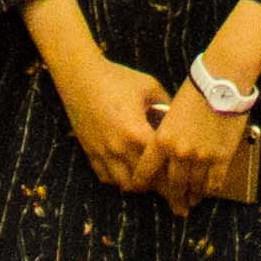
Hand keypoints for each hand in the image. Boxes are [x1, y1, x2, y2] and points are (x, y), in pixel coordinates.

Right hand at [47, 45, 171, 192]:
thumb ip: (167, 105)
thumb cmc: (117, 78)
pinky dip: (119, 179)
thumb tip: (181, 121)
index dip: (173, 167)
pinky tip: (128, 170)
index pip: (160, 162)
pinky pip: (106, 178)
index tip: (181, 168)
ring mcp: (103, 152)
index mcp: (136, 131)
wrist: (80, 76)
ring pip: (125, 184)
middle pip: (145, 180)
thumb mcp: (149, 86)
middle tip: (170, 179)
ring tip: (149, 176)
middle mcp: (119, 147)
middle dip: (159, 182)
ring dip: (139, 183)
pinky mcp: (90, 153)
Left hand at [135, 85, 246, 217]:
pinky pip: (215, 182)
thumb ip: (165, 131)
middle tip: (176, 208)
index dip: (143, 183)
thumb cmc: (194, 90)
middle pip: (173, 185)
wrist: (222, 82)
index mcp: (162, 139)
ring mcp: (201, 157)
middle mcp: (179, 153)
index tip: (141, 190)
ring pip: (195, 187)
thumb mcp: (170, 110)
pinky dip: (211, 189)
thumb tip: (164, 146)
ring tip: (192, 202)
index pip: (146, 170)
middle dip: (174, 199)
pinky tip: (209, 191)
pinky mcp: (221, 157)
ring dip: (193, 196)